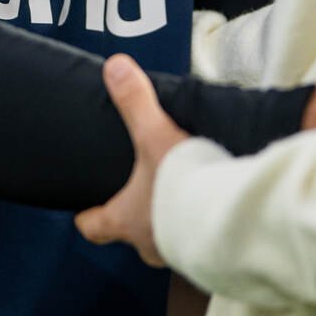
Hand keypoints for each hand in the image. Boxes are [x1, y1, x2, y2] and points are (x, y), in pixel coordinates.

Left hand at [75, 54, 187, 265]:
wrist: (230, 216)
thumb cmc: (184, 184)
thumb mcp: (155, 135)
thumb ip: (135, 102)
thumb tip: (114, 67)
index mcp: (125, 219)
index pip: (95, 227)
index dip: (88, 217)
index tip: (85, 210)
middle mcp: (148, 241)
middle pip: (131, 233)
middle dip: (135, 215)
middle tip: (141, 192)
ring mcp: (178, 249)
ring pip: (164, 237)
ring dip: (169, 219)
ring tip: (180, 194)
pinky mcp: (206, 249)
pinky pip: (195, 237)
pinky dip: (198, 222)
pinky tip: (208, 204)